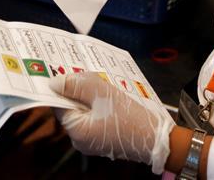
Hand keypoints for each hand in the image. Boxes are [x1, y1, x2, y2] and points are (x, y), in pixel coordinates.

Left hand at [49, 72, 174, 173]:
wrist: (159, 140)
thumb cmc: (133, 119)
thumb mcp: (103, 94)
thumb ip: (77, 85)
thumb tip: (55, 82)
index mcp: (77, 131)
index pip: (59, 104)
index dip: (62, 87)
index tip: (65, 71)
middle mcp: (81, 140)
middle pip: (72, 107)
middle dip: (79, 89)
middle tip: (90, 75)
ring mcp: (92, 141)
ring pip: (85, 110)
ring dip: (91, 95)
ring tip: (104, 84)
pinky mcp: (104, 139)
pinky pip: (95, 117)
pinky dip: (100, 105)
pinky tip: (110, 95)